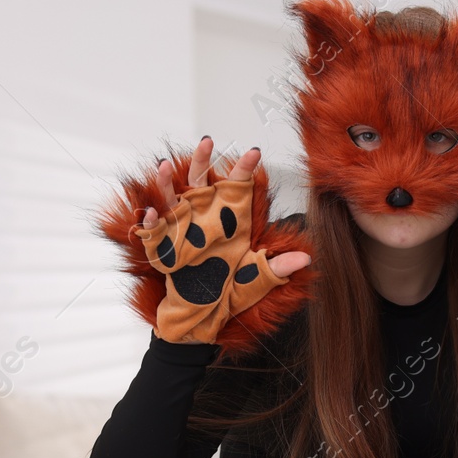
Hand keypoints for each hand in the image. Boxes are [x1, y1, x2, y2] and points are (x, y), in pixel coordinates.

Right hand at [135, 137, 310, 344]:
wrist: (202, 317)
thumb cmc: (228, 295)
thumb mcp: (255, 281)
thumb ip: (276, 268)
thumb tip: (305, 259)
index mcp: (229, 223)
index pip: (238, 189)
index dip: (245, 170)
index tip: (254, 152)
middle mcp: (205, 220)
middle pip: (202, 182)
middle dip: (204, 161)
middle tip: (209, 141)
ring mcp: (182, 230)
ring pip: (174, 197)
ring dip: (169, 180)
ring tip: (167, 164)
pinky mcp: (164, 246)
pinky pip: (155, 230)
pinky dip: (152, 221)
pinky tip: (153, 214)